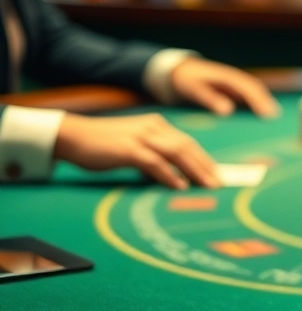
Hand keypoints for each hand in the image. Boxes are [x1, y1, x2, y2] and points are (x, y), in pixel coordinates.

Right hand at [54, 113, 218, 189]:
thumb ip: (152, 156)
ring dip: (195, 170)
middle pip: (187, 147)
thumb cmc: (102, 145)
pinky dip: (169, 175)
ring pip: (177, 153)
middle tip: (219, 183)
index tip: (216, 173)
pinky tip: (179, 186)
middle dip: (205, 166)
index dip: (203, 158)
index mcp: (156, 125)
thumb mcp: (132, 146)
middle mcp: (153, 127)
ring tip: (207, 186)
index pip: (187, 142)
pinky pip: (155, 162)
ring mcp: (141, 136)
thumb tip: (170, 177)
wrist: (72, 136)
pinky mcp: (129, 149)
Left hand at [171, 58, 279, 117]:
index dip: (260, 102)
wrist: (179, 69)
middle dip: (267, 102)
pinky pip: (248, 95)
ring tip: (273, 118)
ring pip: (255, 91)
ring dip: (264, 102)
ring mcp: (235, 82)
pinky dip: (257, 102)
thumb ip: (211, 99)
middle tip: (277, 119)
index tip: (268, 115)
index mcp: (229, 77)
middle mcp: (236, 78)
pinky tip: (261, 114)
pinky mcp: (232, 88)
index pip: (249, 89)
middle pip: (257, 89)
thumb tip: (228, 111)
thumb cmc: (187, 80)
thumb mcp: (195, 89)